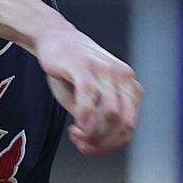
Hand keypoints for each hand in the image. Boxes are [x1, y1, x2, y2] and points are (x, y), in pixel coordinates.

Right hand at [33, 25, 141, 154]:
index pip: (129, 126)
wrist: (53, 35)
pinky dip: (85, 120)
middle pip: (124, 123)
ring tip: (76, 134)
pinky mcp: (83, 67)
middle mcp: (123, 77)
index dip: (110, 145)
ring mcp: (104, 70)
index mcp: (129, 85)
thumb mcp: (88, 96)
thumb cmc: (70, 68)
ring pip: (111, 114)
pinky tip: (75, 128)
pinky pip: (90, 99)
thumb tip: (98, 143)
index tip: (89, 146)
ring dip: (93, 134)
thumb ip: (97, 116)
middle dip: (103, 143)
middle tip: (82, 145)